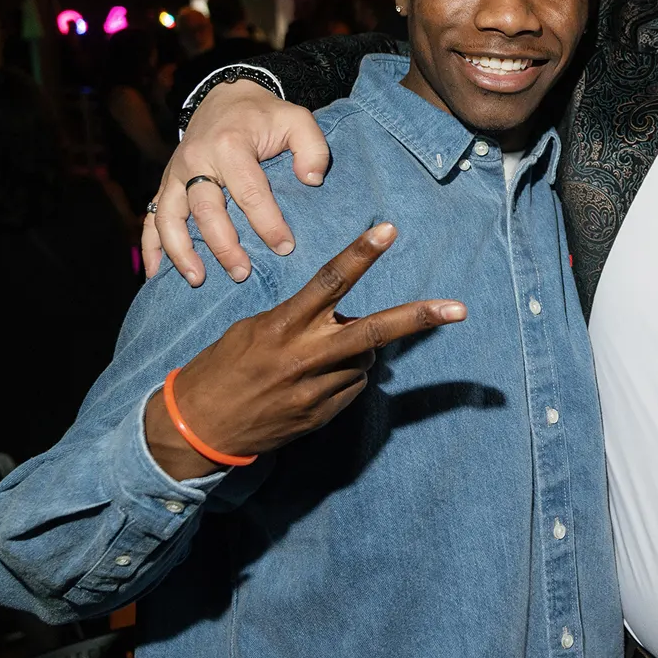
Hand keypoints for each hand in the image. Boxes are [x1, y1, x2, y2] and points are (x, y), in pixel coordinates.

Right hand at [143, 80, 329, 284]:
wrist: (226, 96)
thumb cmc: (265, 115)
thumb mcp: (297, 119)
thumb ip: (313, 148)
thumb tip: (311, 180)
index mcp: (230, 146)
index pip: (249, 192)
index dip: (268, 223)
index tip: (285, 247)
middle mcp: (196, 160)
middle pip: (207, 211)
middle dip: (224, 246)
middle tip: (243, 273)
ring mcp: (176, 174)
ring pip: (170, 218)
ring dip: (181, 252)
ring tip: (198, 280)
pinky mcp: (167, 184)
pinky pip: (151, 217)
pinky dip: (151, 246)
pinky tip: (157, 274)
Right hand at [143, 223, 465, 479]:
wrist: (198, 429)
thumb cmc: (222, 368)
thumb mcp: (253, 331)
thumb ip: (301, 322)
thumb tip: (345, 324)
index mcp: (283, 326)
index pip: (329, 281)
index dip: (361, 254)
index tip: (389, 228)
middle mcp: (305, 357)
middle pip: (373, 331)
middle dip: (419, 319)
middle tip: (459, 309)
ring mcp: (316, 391)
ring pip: (364, 362)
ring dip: (354, 354)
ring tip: (312, 360)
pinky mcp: (321, 417)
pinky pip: (352, 388)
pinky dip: (343, 379)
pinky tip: (309, 385)